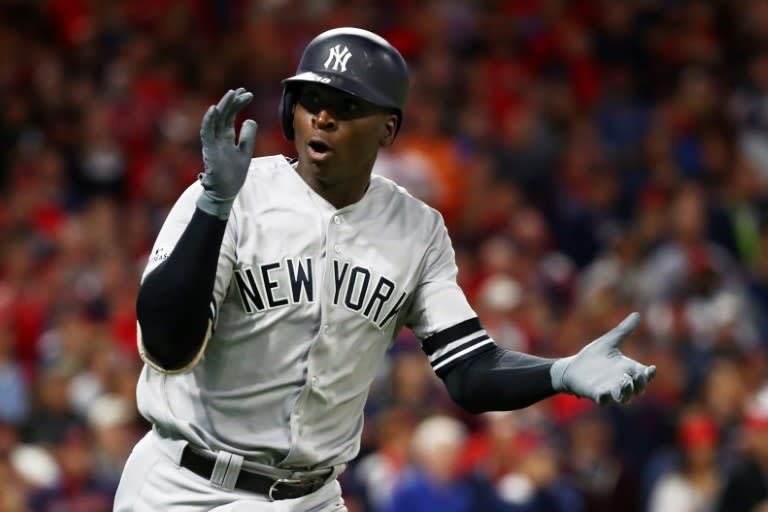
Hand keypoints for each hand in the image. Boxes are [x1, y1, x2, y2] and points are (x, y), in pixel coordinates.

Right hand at [197, 88, 257, 219]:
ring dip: (223, 106)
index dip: (238, 104)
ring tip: (232, 94)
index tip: (248, 94)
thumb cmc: (233, 174)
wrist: (225, 191)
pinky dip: (209, 120)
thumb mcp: (245, 152)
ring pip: (216, 120)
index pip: (231, 115)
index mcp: (226, 136)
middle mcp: (218, 136)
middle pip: (224, 114)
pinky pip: (207, 132)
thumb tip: (251, 120)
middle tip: (243, 90)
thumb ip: (247, 137)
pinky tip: (214, 108)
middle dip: (233, 101)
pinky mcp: (209, 149)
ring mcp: (212, 142)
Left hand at [550, 312, 655, 404]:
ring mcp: (609, 389)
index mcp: (627, 369)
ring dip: (626, 393)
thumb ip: (623, 330)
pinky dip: (606, 398)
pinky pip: (604, 400)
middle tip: (639, 376)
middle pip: (638, 388)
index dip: (649, 374)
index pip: (644, 375)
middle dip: (640, 384)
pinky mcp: (596, 394)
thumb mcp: (609, 341)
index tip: (651, 369)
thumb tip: (637, 314)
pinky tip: (605, 393)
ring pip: (624, 397)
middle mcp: (621, 381)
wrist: (572, 367)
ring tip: (625, 383)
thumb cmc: (593, 356)